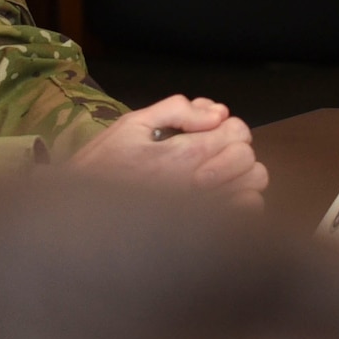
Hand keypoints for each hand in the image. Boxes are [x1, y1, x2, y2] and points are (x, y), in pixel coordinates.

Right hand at [70, 95, 269, 208]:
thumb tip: (216, 112)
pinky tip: (220, 196)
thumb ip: (176, 110)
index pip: (236, 132)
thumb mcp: (132, 125)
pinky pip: (243, 214)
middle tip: (214, 151)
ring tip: (218, 173)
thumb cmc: (105, 166)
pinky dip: (241, 202)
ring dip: (241, 175)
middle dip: (235, 148)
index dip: (228, 126)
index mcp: (181, 155)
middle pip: (247, 158)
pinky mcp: (203, 228)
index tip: (211, 131)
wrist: (85, 215)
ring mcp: (203, 210)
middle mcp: (198, 184)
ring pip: (252, 187)